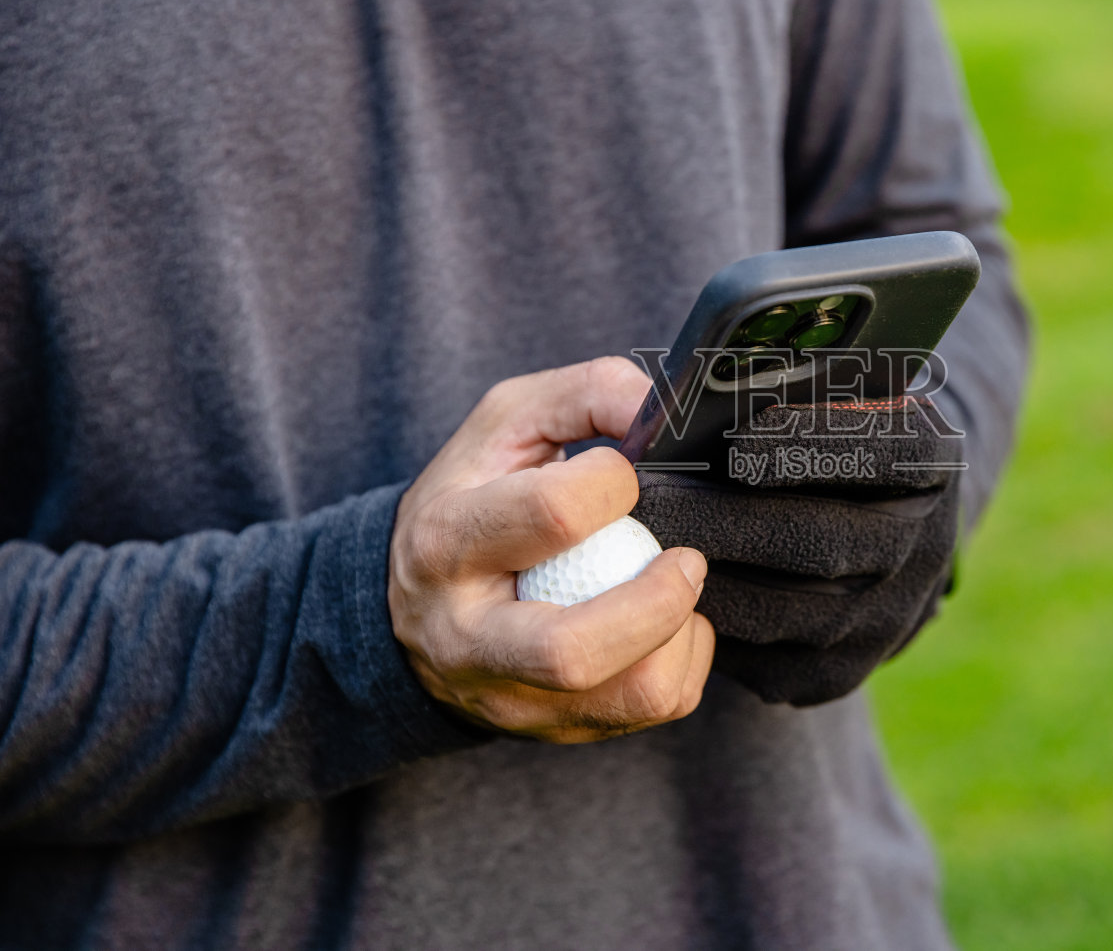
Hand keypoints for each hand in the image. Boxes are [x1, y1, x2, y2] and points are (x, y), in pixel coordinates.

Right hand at [388, 357, 714, 742]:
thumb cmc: (476, 495)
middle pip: (573, 651)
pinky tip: (663, 626)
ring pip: (627, 697)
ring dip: (679, 636)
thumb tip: (661, 409)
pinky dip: (683, 664)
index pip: (551, 515)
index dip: (613, 482)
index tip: (623, 473)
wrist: (414, 603)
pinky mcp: (553, 730)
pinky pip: (650, 712)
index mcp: (446, 542)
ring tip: (675, 590)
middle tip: (686, 559)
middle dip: (658, 601)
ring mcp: (509, 699)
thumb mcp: (509, 421)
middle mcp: (467, 637)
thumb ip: (587, 395)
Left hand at [631, 397, 960, 706]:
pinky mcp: (839, 671)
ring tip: (641, 549)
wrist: (865, 537)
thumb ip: (792, 387)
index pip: (883, 450)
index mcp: (928, 462)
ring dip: (710, 581)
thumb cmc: (823, 445)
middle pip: (823, 541)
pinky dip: (714, 631)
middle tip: (651, 503)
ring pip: (789, 611)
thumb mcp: (830, 400)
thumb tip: (713, 389)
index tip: (736, 440)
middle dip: (729, 522)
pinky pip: (767, 661)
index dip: (810, 446)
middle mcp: (921, 544)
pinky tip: (666, 600)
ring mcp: (886, 618)